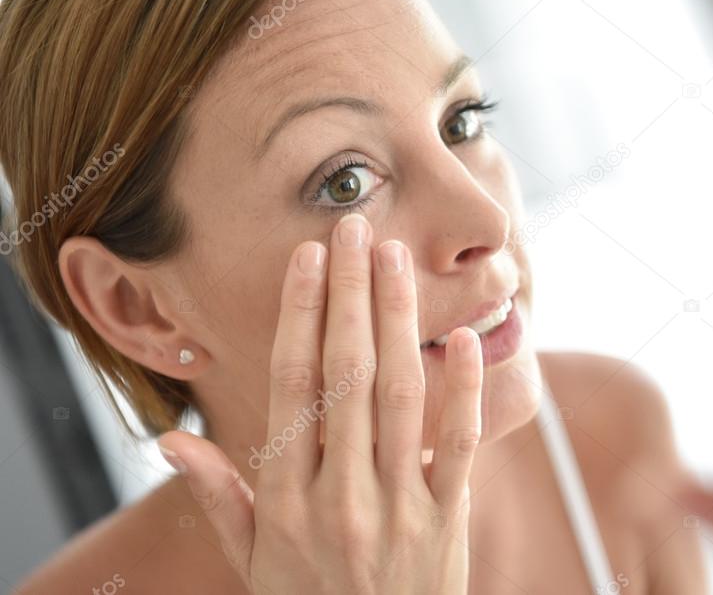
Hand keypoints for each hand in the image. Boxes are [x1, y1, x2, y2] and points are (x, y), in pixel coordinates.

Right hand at [158, 214, 482, 593]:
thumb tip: (173, 441)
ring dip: (398, 321)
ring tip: (396, 260)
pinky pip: (458, 446)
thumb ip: (221, 496)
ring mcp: (396, 507)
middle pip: (343, 376)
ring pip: (397, 397)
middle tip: (356, 230)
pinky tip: (463, 338)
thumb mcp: (253, 559)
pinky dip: (463, 390)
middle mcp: (338, 495)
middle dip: (349, 296)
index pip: (290, 388)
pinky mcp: (446, 520)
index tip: (308, 259)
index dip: (299, 316)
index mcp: (286, 499)